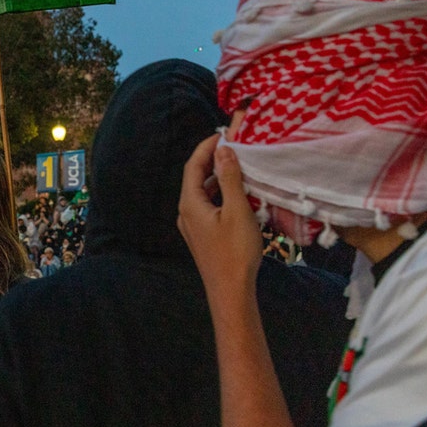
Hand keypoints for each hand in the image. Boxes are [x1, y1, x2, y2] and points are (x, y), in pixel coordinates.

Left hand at [177, 128, 262, 301]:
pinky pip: (209, 206)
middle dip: (214, 160)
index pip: (193, 165)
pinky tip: (239, 194)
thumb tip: (224, 151)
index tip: (224, 134)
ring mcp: (193, 226)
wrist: (231, 292)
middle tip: (234, 147)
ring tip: (240, 167)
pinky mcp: (202, 236)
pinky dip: (221, 194)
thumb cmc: (235, 252)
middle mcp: (186, 212)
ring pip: (204, 192)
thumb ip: (230, 179)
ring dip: (219, 178)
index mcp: (190, 203)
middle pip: (196, 177)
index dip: (207, 147)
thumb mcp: (237, 211)